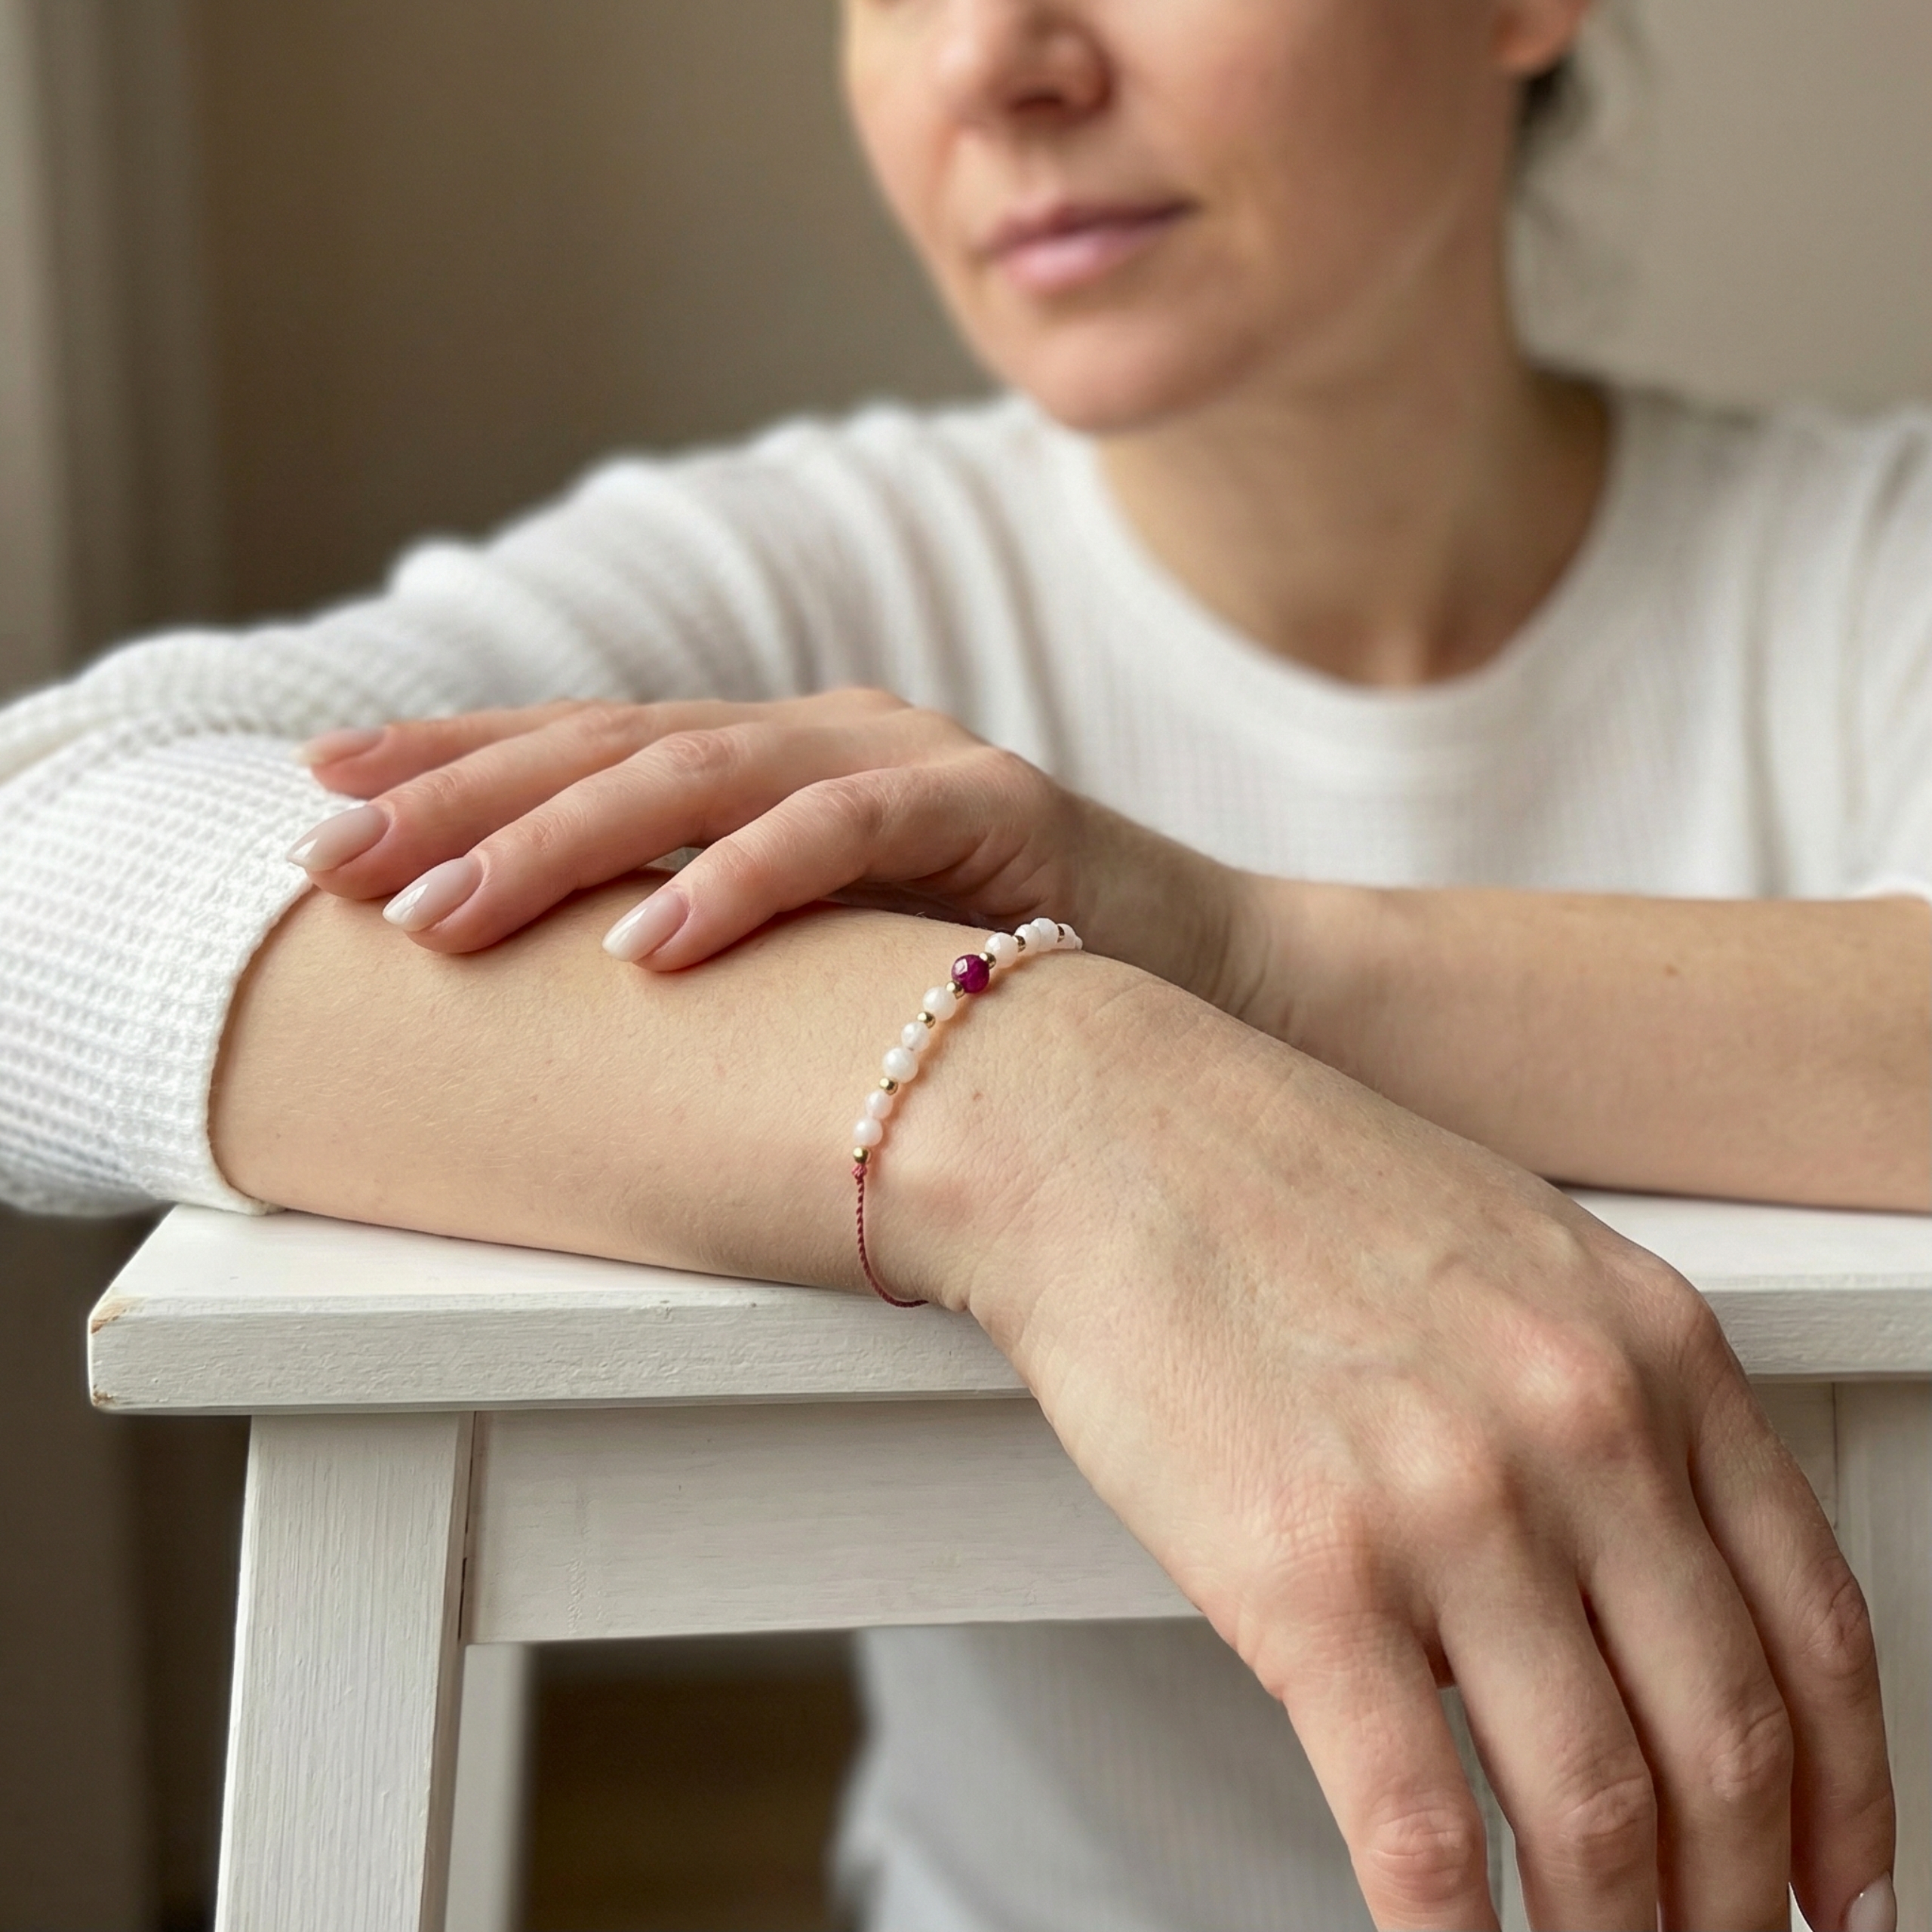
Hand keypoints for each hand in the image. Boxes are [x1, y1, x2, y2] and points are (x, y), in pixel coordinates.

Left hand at [289, 691, 1256, 1011]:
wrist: (1202, 981)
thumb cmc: (1001, 982)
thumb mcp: (829, 952)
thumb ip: (723, 931)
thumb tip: (564, 987)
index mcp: (777, 761)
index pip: (590, 744)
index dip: (455, 761)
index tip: (323, 792)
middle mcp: (826, 735)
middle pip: (614, 745)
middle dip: (463, 800)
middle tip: (333, 858)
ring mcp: (908, 755)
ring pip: (701, 771)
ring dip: (561, 842)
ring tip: (443, 913)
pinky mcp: (992, 801)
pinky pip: (842, 830)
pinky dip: (741, 878)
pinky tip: (650, 942)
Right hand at [943, 978, 1893, 1931]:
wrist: (1091, 1128)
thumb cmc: (1269, 1180)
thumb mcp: (1504, 1258)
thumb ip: (1595, 1419)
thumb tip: (1608, 1610)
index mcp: (1650, 1346)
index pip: (1816, 1628)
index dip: (1847, 1798)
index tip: (1838, 1886)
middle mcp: (1581, 1428)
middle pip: (1725, 1744)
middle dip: (1738, 1900)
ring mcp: (1448, 1504)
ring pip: (1593, 1811)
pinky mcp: (1304, 1576)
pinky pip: (1416, 1823)